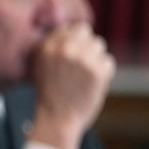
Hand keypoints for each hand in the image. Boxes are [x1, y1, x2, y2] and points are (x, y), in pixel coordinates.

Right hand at [28, 22, 114, 148]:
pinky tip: (91, 84)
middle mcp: (64, 49)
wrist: (57, 120)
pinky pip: (108, 61)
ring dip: (94, 58)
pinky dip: (104, 72)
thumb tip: (71, 30)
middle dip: (85, 46)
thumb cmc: (49, 95)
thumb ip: (54, 47)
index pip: (69, 28)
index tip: (72, 54)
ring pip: (98, 45)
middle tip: (80, 65)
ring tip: (84, 76)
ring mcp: (82, 58)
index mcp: (47, 47)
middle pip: (85, 32)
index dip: (73, 40)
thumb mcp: (41, 66)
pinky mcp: (98, 70)